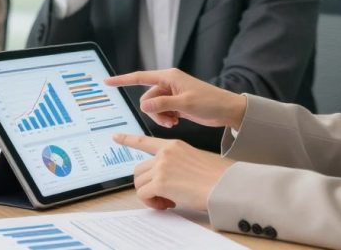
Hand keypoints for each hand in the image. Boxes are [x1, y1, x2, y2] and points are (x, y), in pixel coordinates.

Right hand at [105, 68, 247, 129]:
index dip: (122, 80)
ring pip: (154, 107)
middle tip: (169, 120)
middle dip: (153, 111)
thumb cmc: (210, 102)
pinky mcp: (176, 103)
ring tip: (174, 122)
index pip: (140, 77)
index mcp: (169, 77)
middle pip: (147, 98)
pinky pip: (162, 111)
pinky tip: (176, 122)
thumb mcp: (185, 104)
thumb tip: (143, 105)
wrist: (227, 110)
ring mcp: (172, 94)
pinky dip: (166, 118)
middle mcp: (168, 83)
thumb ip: (163, 104)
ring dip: (160, 117)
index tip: (107, 82)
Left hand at [114, 133, 234, 210]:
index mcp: (173, 145)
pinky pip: (143, 195)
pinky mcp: (160, 182)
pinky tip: (167, 204)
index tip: (116, 136)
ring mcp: (161, 166)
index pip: (145, 141)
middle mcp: (164, 154)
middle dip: (146, 185)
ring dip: (150, 196)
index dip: (128, 139)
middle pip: (139, 170)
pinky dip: (152, 203)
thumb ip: (175, 164)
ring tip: (168, 201)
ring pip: (139, 183)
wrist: (224, 184)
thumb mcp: (193, 160)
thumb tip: (163, 180)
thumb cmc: (216, 176)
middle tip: (163, 196)